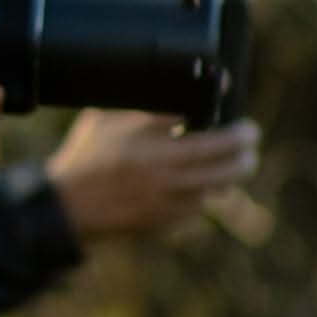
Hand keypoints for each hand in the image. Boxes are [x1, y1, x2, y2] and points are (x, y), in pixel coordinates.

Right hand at [48, 110, 261, 242]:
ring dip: (232, 171)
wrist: (69, 206)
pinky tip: (195, 184)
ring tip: (233, 162)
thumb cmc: (85, 156)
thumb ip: (140, 110)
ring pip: (224, 184)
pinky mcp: (172, 220)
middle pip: (232, 156)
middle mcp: (169, 169)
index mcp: (152, 139)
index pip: (208, 121)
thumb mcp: (104, 120)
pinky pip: (202, 205)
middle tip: (247, 138)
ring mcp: (173, 198)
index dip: (226, 112)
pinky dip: (203, 194)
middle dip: (245, 144)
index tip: (234, 106)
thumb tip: (174, 96)